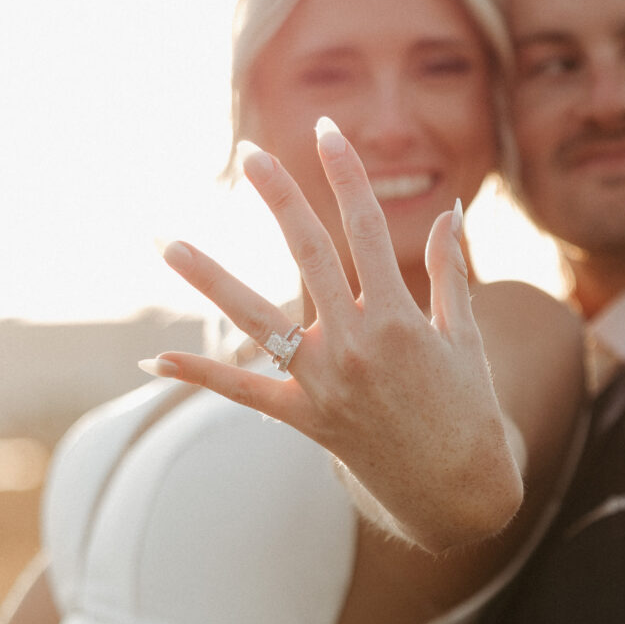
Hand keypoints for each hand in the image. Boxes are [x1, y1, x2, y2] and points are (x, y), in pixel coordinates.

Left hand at [148, 124, 523, 551]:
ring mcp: (325, 382)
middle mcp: (357, 343)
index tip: (328, 132)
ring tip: (169, 243)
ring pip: (256, 319)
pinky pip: (243, 391)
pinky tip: (155, 358)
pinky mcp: (305, 416)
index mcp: (400, 316)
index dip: (346, 173)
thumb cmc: (469, 410)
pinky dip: (200, 374)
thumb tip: (452, 212)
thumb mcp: (465, 336)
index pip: (366, 227)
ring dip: (210, 279)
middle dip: (280, 197)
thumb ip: (449, 272)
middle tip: (251, 154)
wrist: (460, 491)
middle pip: (308, 253)